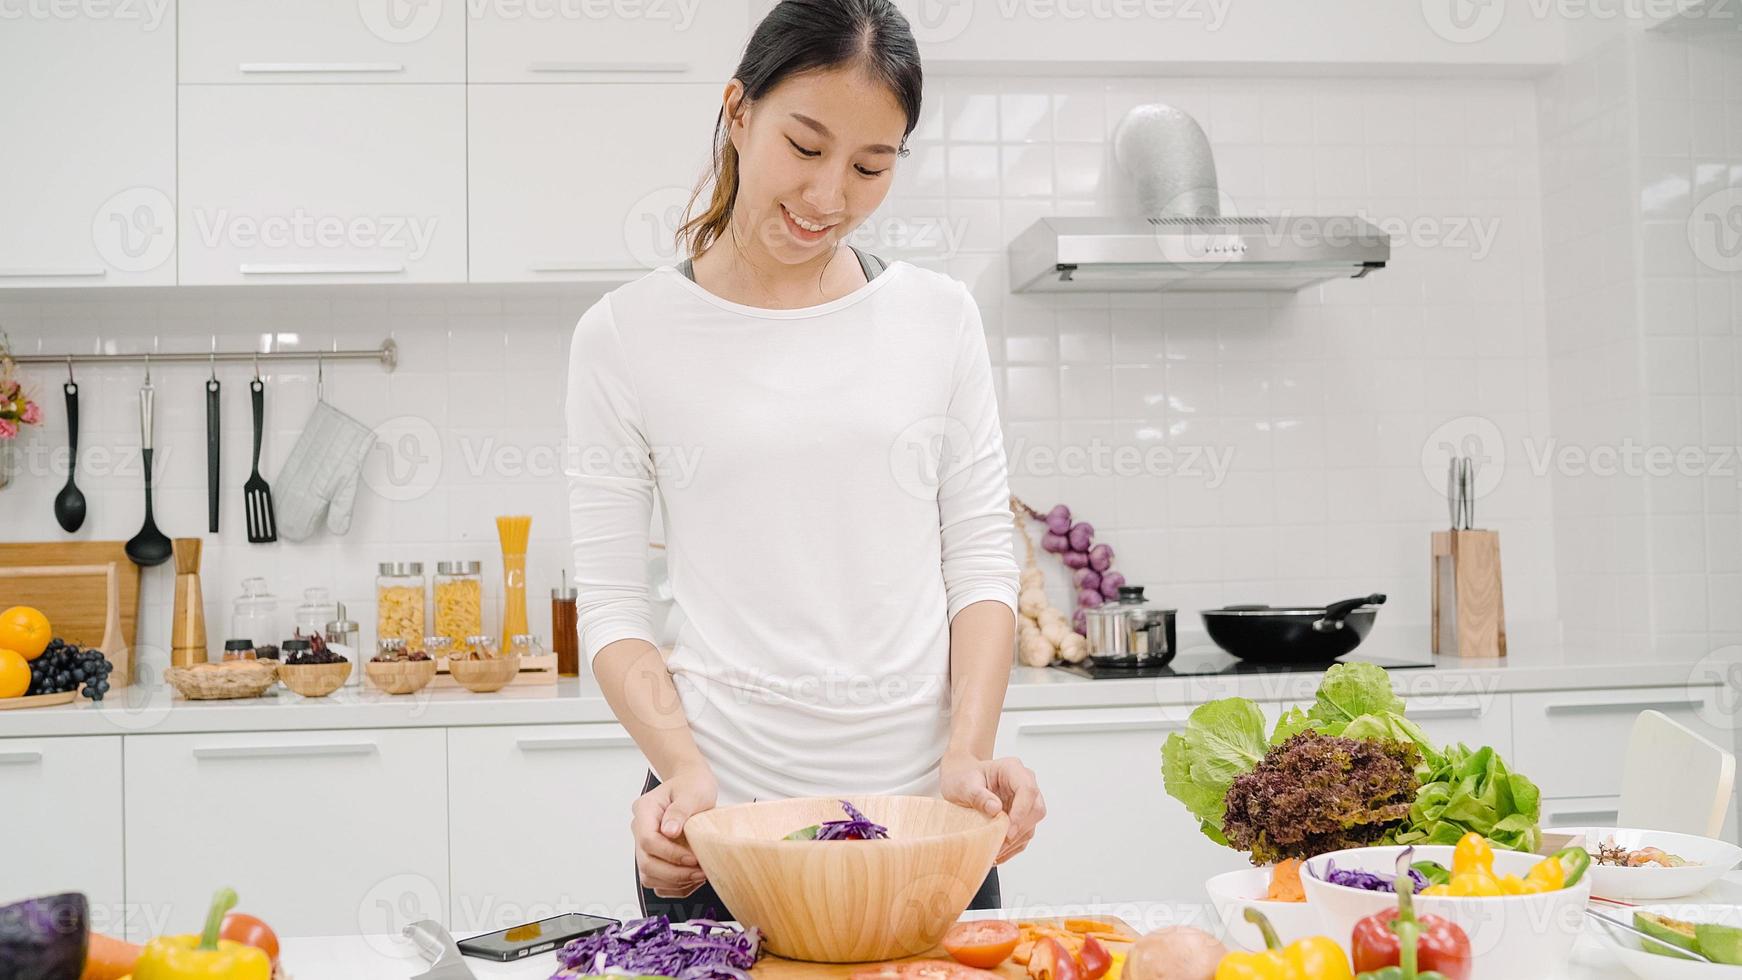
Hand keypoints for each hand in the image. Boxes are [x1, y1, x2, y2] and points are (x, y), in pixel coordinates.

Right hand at [632, 765, 717, 897]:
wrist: (693, 785)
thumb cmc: (692, 785)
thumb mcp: (691, 792)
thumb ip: (680, 811)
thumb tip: (669, 832)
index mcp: (644, 811)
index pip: (648, 841)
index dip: (670, 854)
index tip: (692, 858)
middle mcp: (640, 830)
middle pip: (646, 863)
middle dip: (674, 873)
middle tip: (699, 872)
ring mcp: (646, 846)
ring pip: (649, 876)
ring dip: (675, 882)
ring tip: (699, 875)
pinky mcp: (656, 857)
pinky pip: (658, 881)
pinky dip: (676, 887)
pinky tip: (693, 879)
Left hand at [939, 751, 1045, 864]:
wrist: (960, 779)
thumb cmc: (962, 777)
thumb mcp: (964, 785)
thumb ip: (978, 795)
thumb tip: (996, 809)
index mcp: (1012, 769)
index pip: (1027, 790)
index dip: (1021, 811)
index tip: (1008, 829)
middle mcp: (1024, 784)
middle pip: (1035, 809)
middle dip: (1019, 829)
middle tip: (999, 844)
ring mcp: (1024, 801)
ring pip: (1031, 825)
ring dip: (1014, 841)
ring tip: (994, 852)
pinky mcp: (1021, 817)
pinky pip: (1023, 835)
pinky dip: (1012, 847)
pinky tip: (997, 853)